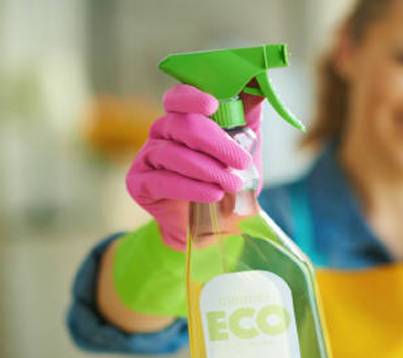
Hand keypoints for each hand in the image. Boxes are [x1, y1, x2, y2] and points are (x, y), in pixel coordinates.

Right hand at [126, 84, 263, 249]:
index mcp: (182, 119)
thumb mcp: (245, 146)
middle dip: (215, 143)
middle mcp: (161, 133)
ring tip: (232, 185)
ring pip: (174, 155)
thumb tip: (259, 85)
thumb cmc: (227, 179)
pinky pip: (164, 181)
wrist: (216, 223)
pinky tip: (213, 194)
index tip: (213, 106)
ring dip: (208, 170)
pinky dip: (192, 188)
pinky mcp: (139, 184)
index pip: (178, 98)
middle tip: (241, 162)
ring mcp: (146, 158)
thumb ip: (248, 116)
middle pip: (181, 126)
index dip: (192, 98)